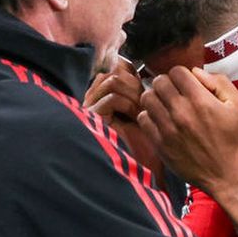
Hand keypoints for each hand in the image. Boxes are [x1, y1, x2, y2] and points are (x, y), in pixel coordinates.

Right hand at [84, 57, 160, 174]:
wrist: (140, 169)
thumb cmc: (145, 142)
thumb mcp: (145, 110)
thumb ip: (140, 91)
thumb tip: (144, 69)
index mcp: (104, 93)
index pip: (117, 67)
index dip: (136, 75)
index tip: (148, 91)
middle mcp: (93, 97)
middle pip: (115, 70)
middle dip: (136, 84)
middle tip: (146, 103)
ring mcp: (90, 107)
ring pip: (114, 80)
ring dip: (133, 93)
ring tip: (142, 110)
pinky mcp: (91, 118)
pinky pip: (112, 97)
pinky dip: (129, 105)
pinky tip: (136, 118)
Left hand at [136, 66, 237, 191]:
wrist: (226, 175)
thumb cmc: (234, 140)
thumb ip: (219, 82)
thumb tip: (195, 72)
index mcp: (200, 100)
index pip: (176, 71)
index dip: (181, 74)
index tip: (186, 83)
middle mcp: (181, 112)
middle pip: (159, 82)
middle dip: (167, 83)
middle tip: (174, 92)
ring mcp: (168, 128)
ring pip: (147, 98)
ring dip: (155, 98)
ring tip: (165, 104)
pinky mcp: (160, 144)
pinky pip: (143, 119)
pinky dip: (150, 116)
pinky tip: (161, 120)